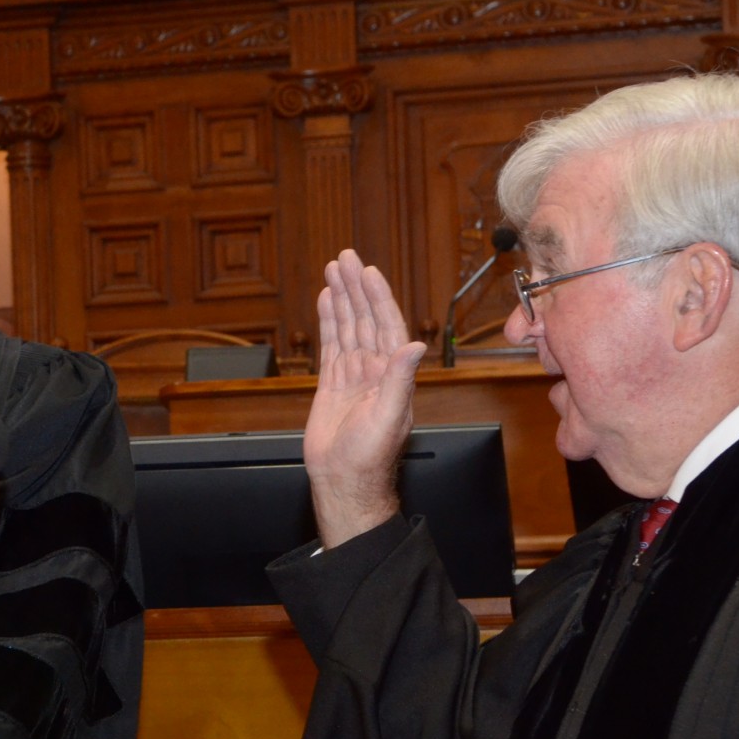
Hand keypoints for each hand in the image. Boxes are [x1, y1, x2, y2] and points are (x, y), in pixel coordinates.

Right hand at [303, 249, 426, 546]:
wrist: (344, 480)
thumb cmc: (370, 457)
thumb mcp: (389, 417)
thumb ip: (400, 380)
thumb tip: (413, 345)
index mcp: (392, 374)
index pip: (386, 325)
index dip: (378, 298)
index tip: (367, 273)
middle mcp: (375, 369)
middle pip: (365, 318)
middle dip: (356, 287)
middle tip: (345, 258)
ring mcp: (354, 375)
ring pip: (348, 327)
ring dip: (342, 298)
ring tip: (333, 270)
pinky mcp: (333, 384)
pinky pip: (331, 346)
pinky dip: (329, 322)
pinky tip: (325, 302)